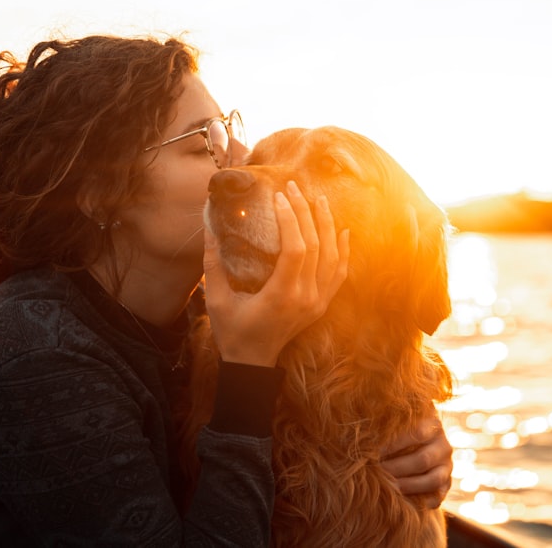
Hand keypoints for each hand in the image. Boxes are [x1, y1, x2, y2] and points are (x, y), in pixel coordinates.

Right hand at [204, 180, 349, 366]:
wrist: (252, 363)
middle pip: (316, 246)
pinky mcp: (320, 305)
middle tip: (293, 188)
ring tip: (318, 200)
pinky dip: (343, 251)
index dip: (290, 219)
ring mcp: (317, 303)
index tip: (278, 196)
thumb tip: (208, 226)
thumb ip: (213, 262)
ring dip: (327, 225)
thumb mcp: (216, 299)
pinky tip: (342, 231)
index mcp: (282, 295)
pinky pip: (339, 274)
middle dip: (305, 213)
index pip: (295, 249)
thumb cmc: (231, 332)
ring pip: (332, 256)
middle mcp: (305, 298)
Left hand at [379, 410, 452, 508]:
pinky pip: (436, 497)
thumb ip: (383, 418)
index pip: (416, 433)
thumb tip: (360, 420)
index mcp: (432, 423)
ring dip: (406, 485)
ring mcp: (447, 467)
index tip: (371, 450)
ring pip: (432, 480)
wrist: (412, 447)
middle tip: (374, 471)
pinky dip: (420, 501)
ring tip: (385, 486)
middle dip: (395, 467)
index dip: (393, 443)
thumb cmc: (394, 429)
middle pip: (422, 459)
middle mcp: (443, 445)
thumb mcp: (393, 420)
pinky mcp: (446, 487)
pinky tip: (400, 500)